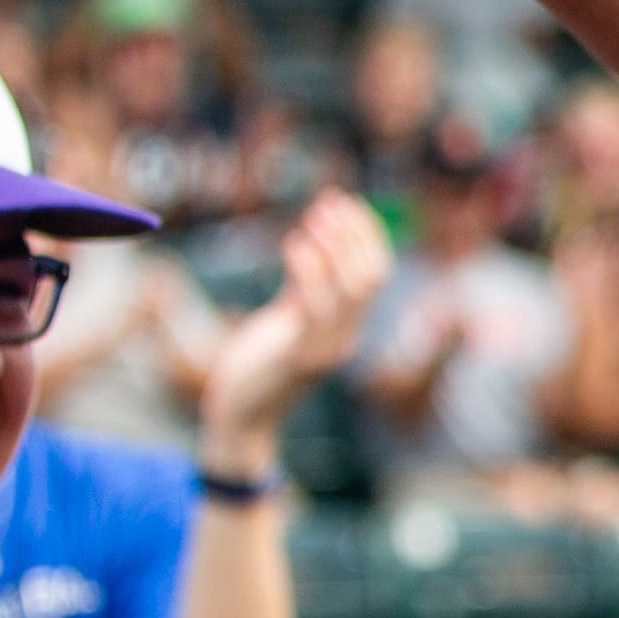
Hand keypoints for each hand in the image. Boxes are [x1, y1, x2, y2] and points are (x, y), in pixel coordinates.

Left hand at [203, 187, 392, 466]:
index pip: (376, 272)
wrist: (242, 415)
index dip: (364, 234)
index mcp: (347, 326)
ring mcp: (329, 347)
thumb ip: (305, 287)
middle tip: (326, 203)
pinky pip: (316, 306)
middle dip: (353, 234)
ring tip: (311, 218)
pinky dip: (310, 270)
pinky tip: (293, 243)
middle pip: (372, 276)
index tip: (340, 201)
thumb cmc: (259, 365)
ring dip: (335, 246)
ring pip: (353, 288)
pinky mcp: (302, 356)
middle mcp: (347, 336)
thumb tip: (311, 243)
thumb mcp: (287, 318)